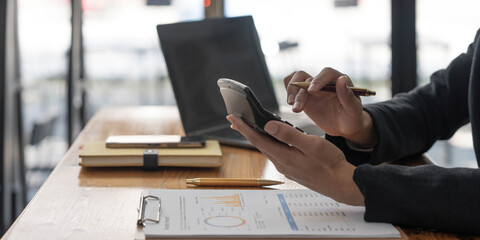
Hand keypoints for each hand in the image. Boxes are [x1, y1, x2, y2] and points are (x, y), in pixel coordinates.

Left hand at [226, 114, 363, 205]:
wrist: (341, 184)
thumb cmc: (330, 163)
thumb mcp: (311, 145)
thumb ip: (289, 135)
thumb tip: (268, 126)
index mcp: (283, 157)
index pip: (257, 139)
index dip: (243, 127)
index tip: (231, 117)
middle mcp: (281, 164)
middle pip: (260, 144)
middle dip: (247, 131)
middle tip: (235, 120)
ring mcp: (287, 168)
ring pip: (268, 149)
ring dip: (258, 138)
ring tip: (250, 127)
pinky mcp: (293, 170)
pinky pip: (277, 154)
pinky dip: (270, 144)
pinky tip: (272, 139)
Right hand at [284, 68, 375, 147]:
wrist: (343, 127)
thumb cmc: (351, 118)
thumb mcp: (353, 110)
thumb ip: (347, 95)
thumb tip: (342, 79)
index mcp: (338, 80)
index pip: (326, 73)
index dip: (318, 80)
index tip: (312, 91)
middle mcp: (323, 81)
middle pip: (305, 76)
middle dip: (298, 88)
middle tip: (296, 103)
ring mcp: (311, 89)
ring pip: (296, 80)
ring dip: (291, 92)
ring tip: (293, 107)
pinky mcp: (304, 96)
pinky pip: (292, 88)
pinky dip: (288, 92)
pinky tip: (291, 104)